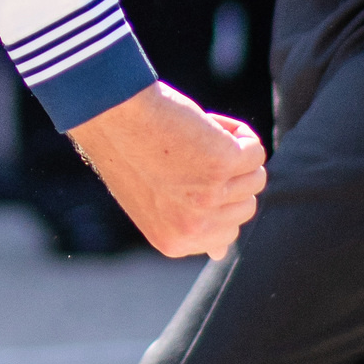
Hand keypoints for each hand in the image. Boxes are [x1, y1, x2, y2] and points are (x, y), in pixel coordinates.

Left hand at [70, 82, 266, 258]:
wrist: (108, 111)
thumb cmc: (128, 148)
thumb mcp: (153, 202)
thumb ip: (187, 226)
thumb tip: (220, 253)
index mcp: (174, 242)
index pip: (227, 233)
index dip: (213, 196)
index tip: (183, 175)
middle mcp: (193, 227)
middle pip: (246, 207)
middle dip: (227, 176)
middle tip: (185, 152)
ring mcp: (210, 197)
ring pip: (256, 177)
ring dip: (233, 152)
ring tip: (193, 137)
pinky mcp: (223, 163)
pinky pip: (255, 150)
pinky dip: (238, 133)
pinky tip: (207, 123)